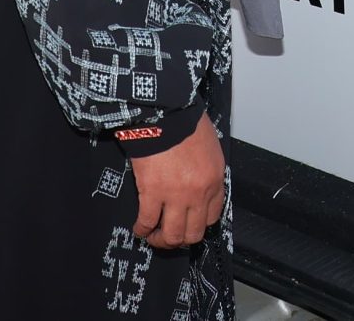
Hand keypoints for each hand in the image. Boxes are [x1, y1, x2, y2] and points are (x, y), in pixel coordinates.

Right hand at [130, 114, 224, 248]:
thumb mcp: (209, 146)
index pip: (212, 217)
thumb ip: (207, 170)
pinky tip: (138, 228)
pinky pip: (147, 221)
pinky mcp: (151, 192)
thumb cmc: (186, 121)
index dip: (199, 224)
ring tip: (153, 236)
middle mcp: (198, 194)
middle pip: (193, 233)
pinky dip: (142, 229)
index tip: (190, 223)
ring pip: (171, 235)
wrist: (165, 111)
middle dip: (181, 240)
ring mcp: (175, 196)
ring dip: (161, 240)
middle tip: (170, 236)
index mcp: (215, 180)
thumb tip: (198, 183)